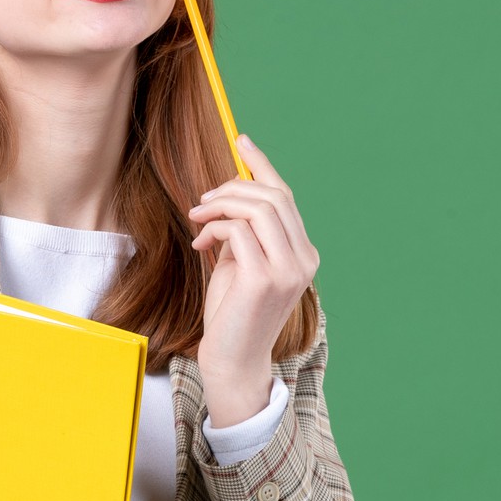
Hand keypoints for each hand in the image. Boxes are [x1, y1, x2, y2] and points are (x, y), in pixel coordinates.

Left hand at [186, 135, 320, 419]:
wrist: (232, 360)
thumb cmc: (233, 312)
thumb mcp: (241, 262)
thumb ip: (244, 231)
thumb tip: (229, 192)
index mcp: (302, 253)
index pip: (285, 197)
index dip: (262, 165)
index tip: (240, 140)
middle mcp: (303, 259)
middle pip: (272, 197)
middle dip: (231, 187)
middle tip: (201, 202)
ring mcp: (288, 269)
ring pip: (257, 208)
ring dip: (220, 205)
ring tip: (197, 219)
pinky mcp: (265, 279)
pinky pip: (238, 231)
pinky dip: (215, 229)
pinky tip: (201, 244)